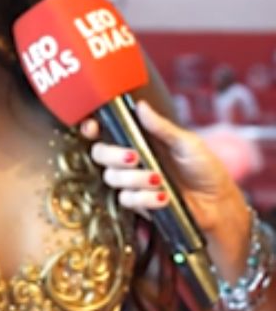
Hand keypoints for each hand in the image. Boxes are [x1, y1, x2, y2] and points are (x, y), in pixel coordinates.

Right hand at [82, 100, 251, 269]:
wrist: (218, 204)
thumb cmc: (206, 169)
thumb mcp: (187, 143)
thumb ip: (162, 127)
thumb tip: (141, 106)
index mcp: (141, 140)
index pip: (106, 131)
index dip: (92, 128)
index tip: (93, 127)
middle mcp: (131, 159)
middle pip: (100, 153)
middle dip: (113, 155)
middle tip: (134, 157)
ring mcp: (133, 181)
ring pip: (111, 177)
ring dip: (134, 179)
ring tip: (158, 179)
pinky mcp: (139, 202)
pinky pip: (127, 199)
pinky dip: (145, 198)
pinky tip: (164, 196)